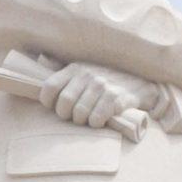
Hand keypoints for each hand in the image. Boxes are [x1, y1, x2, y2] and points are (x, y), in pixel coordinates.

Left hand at [39, 63, 159, 127]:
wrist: (141, 82)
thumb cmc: (106, 78)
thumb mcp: (83, 67)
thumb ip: (61, 66)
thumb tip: (41, 57)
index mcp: (75, 68)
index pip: (49, 87)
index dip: (48, 102)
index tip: (55, 107)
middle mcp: (87, 74)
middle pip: (64, 104)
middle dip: (67, 115)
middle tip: (74, 116)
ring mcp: (103, 85)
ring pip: (80, 114)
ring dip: (82, 121)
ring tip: (88, 118)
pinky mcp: (117, 97)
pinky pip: (97, 118)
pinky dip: (96, 123)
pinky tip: (101, 119)